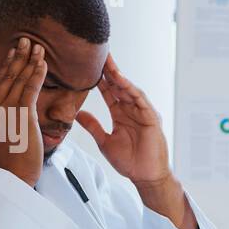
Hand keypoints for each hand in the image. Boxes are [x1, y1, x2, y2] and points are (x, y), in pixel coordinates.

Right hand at [0, 37, 45, 185]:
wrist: (9, 177)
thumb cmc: (0, 160)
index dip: (7, 65)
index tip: (14, 51)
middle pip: (7, 76)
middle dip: (18, 56)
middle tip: (27, 39)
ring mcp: (6, 109)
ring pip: (19, 80)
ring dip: (29, 61)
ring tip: (37, 47)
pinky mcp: (21, 115)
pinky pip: (30, 89)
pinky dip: (36, 74)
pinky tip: (42, 63)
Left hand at [75, 53, 169, 184]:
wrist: (145, 176)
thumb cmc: (129, 162)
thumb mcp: (104, 141)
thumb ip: (93, 126)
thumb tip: (78, 114)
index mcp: (120, 114)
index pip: (108, 91)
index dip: (98, 78)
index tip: (87, 64)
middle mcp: (131, 109)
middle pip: (118, 85)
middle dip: (108, 70)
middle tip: (98, 52)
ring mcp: (142, 112)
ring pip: (128, 88)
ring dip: (117, 75)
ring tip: (106, 61)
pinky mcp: (150, 117)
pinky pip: (139, 98)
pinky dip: (129, 88)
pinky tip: (119, 79)